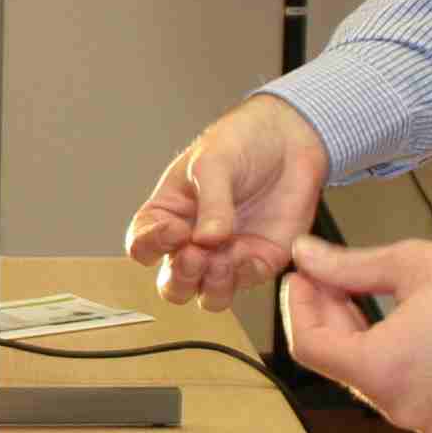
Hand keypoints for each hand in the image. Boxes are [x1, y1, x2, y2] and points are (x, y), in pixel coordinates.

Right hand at [125, 96, 331, 305]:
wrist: (289, 137)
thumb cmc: (241, 141)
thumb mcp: (215, 162)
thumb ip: (211, 202)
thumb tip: (207, 240)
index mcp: (167, 216)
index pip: (143, 245)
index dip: (152, 245)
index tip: (173, 230)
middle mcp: (192, 242)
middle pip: (173, 283)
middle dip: (180, 278)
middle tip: (193, 257)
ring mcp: (225, 255)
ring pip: (208, 295)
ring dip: (211, 285)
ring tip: (220, 260)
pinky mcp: (259, 260)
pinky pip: (246, 282)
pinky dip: (244, 274)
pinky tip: (249, 254)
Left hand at [278, 235, 431, 432]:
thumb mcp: (413, 264)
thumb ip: (348, 267)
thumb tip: (304, 255)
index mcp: (386, 368)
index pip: (309, 348)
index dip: (298, 309)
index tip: (304, 281)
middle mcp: (403, 408)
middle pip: (342, 368)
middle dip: (333, 322)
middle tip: (338, 281)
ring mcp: (431, 425)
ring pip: (376, 385)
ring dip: (367, 347)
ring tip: (380, 305)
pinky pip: (411, 400)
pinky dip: (403, 370)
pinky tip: (417, 336)